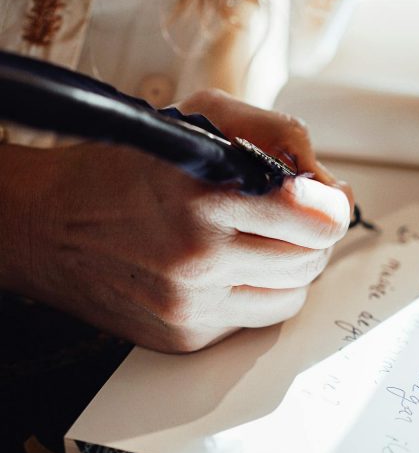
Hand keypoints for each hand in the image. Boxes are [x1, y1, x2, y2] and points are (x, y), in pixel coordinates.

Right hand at [0, 91, 350, 351]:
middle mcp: (199, 255)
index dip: (328, 206)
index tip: (322, 199)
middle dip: (310, 234)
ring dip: (289, 267)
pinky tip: (231, 269)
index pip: (316, 219)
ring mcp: (192, 303)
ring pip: (292, 295)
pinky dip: (256, 293)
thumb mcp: (202, 117)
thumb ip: (279, 137)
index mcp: (205, 193)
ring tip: (259, 241)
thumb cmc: (127, 165)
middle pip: (310, 258)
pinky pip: (256, 320)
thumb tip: (335, 189)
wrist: (49, 224)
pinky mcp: (186, 336)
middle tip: (290, 215)